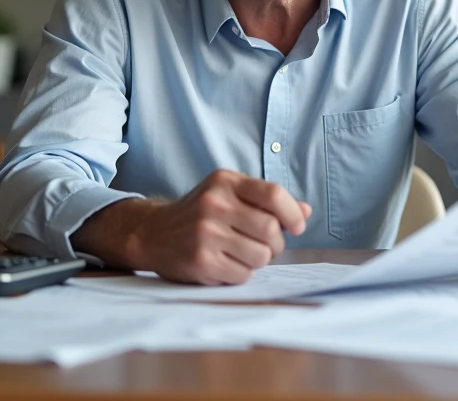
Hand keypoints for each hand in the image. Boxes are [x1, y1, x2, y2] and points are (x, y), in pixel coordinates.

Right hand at [128, 169, 311, 285]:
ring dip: (258, 260)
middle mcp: (214, 204)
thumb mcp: (229, 195)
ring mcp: (206, 233)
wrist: (153, 233)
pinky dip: (241, 273)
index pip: (274, 194)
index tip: (296, 226)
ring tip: (241, 253)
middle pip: (272, 229)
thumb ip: (266, 201)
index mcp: (225, 182)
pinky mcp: (201, 261)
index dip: (292, 213)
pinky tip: (225, 263)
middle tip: (263, 244)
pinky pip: (243, 275)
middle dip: (275, 243)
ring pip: (261, 255)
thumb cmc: (200, 214)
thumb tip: (305, 212)